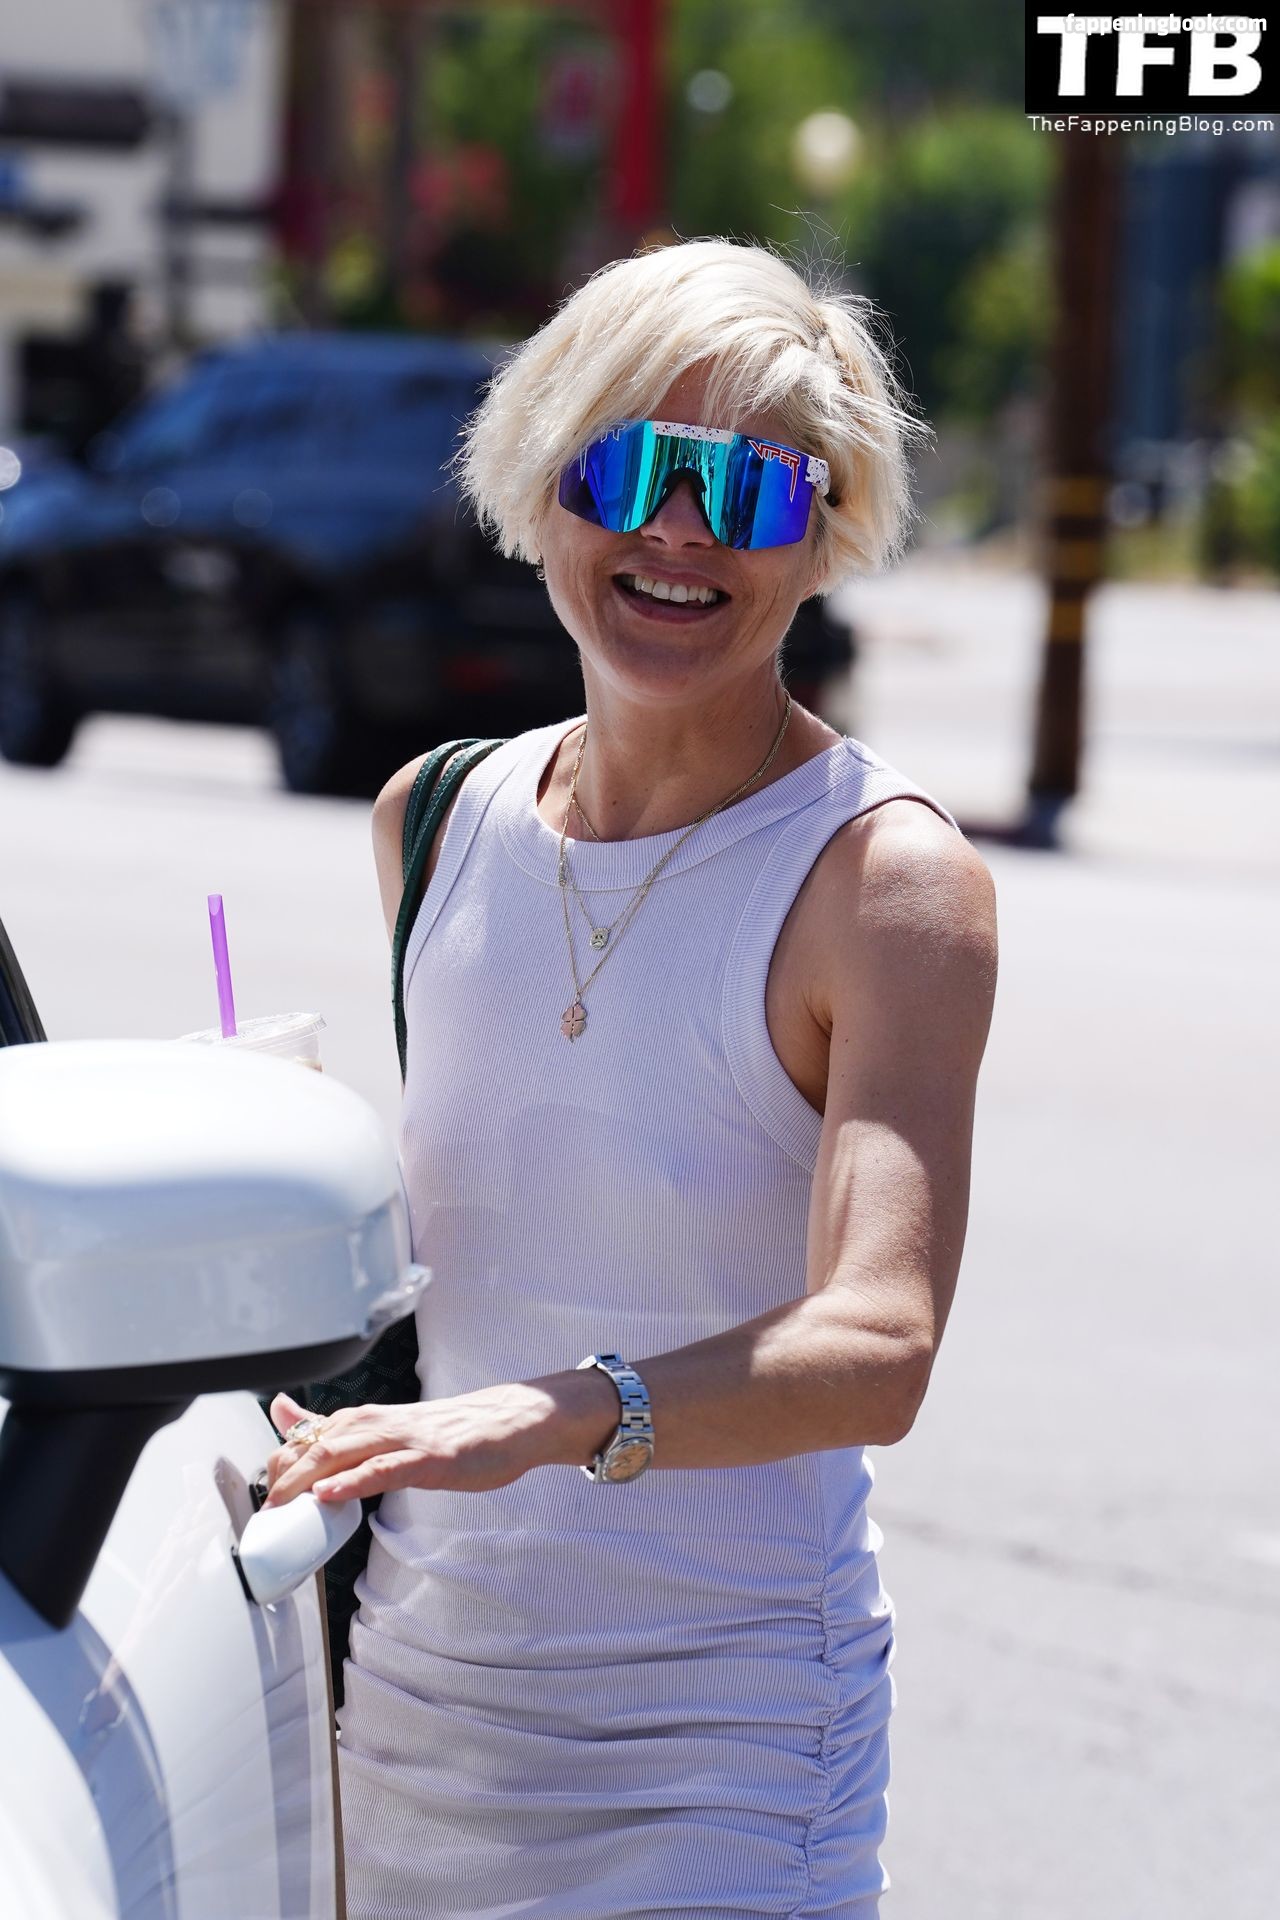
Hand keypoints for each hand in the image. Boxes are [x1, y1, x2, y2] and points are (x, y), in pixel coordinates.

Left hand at [262, 1382, 574, 1507]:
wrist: (506, 1422)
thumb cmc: (447, 1430)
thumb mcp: (385, 1426)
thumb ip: (334, 1426)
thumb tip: (282, 1412)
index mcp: (364, 1418)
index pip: (305, 1438)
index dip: (277, 1466)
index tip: (259, 1498)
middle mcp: (376, 1422)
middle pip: (314, 1445)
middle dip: (281, 1477)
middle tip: (260, 1512)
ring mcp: (403, 1439)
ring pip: (341, 1453)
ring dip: (305, 1479)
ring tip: (279, 1504)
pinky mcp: (428, 1458)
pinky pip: (384, 1469)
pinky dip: (353, 1481)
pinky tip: (331, 1494)